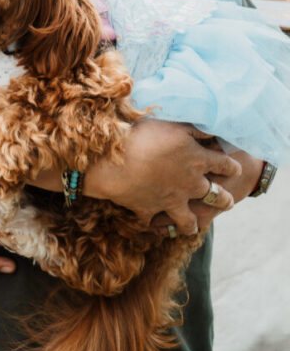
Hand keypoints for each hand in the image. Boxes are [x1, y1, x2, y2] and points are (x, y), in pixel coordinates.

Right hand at [83, 120, 240, 234]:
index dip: (231, 166)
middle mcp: (190, 185)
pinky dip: (152, 225)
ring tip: (194, 226)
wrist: (115, 161)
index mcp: (197, 160)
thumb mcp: (174, 124)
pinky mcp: (150, 211)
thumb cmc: (145, 136)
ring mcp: (171, 201)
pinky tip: (152, 226)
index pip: (224, 165)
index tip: (236, 168)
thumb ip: (196, 129)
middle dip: (224, 200)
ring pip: (189, 221)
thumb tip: (214, 130)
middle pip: (215, 196)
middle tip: (229, 202)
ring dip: (193, 224)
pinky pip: (153, 224)